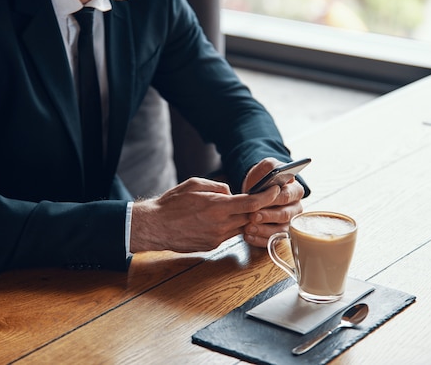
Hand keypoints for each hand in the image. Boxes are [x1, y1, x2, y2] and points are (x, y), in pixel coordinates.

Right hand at [130, 177, 280, 252]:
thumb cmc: (172, 203)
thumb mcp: (195, 184)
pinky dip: (228, 227)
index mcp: (218, 207)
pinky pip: (228, 235)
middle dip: (255, 208)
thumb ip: (218, 187)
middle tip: (258, 199)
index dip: (267, 196)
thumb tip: (232, 193)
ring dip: (241, 219)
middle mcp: (220, 224)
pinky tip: (217, 220)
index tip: (275, 190)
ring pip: (240, 227)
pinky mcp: (211, 246)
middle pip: (250, 217)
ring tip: (232, 209)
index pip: (252, 203)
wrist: (155, 226)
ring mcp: (217, 238)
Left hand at [241, 157, 304, 247]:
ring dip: (263, 231)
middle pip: (285, 215)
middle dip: (268, 216)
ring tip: (248, 228)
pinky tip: (248, 236)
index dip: (274, 199)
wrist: (255, 191)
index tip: (260, 201)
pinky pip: (273, 241)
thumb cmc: (262, 180)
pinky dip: (259, 240)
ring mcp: (289, 223)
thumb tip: (277, 172)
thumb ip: (271, 167)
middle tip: (253, 216)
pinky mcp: (280, 235)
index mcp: (296, 190)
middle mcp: (296, 208)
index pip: (287, 196)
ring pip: (280, 230)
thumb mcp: (266, 168)